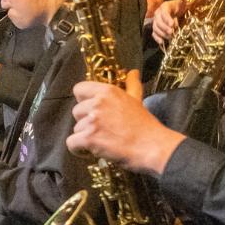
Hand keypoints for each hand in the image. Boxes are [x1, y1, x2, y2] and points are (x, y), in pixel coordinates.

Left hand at [67, 71, 183, 174]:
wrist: (153, 147)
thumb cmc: (146, 126)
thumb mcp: (137, 100)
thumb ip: (131, 85)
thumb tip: (133, 72)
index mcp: (107, 92)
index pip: (79, 89)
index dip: (83, 101)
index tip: (92, 110)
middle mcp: (98, 103)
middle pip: (76, 111)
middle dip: (86, 122)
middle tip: (103, 130)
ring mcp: (92, 121)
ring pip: (75, 129)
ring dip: (86, 138)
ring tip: (103, 142)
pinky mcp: (89, 138)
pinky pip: (71, 143)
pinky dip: (79, 150)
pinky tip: (92, 152)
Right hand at [151, 0, 182, 45]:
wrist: (175, 12)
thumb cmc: (179, 7)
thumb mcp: (182, 3)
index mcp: (164, 7)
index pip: (164, 13)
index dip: (167, 19)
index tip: (173, 24)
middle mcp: (158, 14)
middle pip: (158, 21)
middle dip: (165, 27)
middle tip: (172, 32)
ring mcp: (156, 21)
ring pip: (156, 28)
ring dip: (162, 33)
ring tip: (170, 37)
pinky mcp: (156, 28)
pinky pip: (154, 33)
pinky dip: (157, 38)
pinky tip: (162, 42)